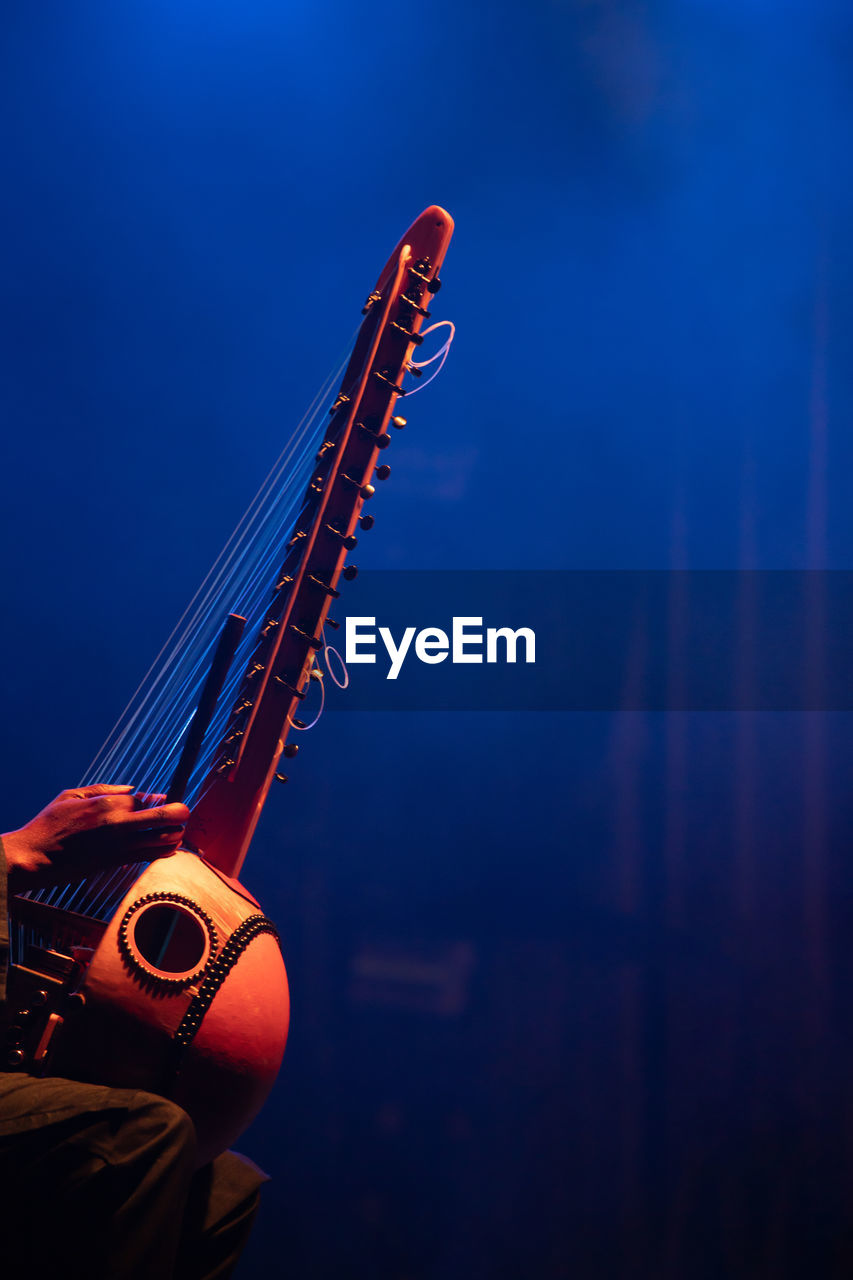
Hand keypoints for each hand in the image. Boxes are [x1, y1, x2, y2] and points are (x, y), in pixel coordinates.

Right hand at [2, 784, 189, 888]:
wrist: (35, 857)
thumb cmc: (50, 824)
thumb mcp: (72, 795)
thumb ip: (105, 789)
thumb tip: (133, 788)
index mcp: (107, 803)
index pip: (147, 799)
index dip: (157, 800)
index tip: (162, 801)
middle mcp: (118, 824)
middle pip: (166, 816)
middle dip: (180, 812)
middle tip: (183, 812)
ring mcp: (120, 846)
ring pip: (164, 839)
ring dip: (175, 834)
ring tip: (177, 830)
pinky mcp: (117, 863)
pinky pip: (151, 856)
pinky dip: (164, 850)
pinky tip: (168, 846)